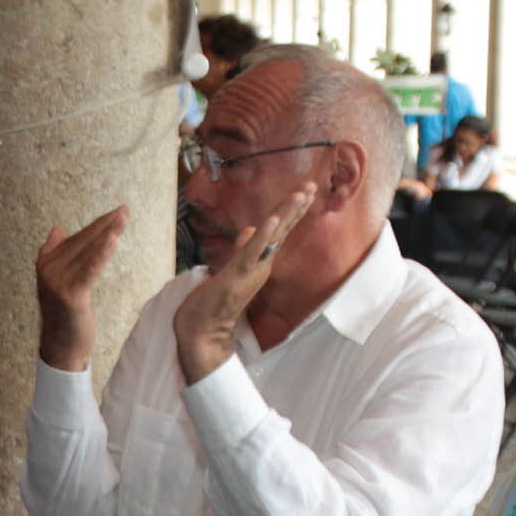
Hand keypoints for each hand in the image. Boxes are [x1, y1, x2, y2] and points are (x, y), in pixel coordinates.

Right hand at [34, 206, 130, 370]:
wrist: (61, 346)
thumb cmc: (64, 314)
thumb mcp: (57, 281)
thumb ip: (55, 253)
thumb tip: (57, 228)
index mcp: (45, 262)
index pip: (76, 238)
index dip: (97, 225)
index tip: (115, 213)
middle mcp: (48, 269)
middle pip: (83, 241)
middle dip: (105, 225)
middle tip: (125, 210)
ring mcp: (57, 281)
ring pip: (88, 252)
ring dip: (108, 233)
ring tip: (123, 218)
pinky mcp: (70, 294)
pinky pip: (90, 269)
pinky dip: (101, 254)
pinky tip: (113, 240)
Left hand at [173, 190, 310, 382]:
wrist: (203, 329)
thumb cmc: (216, 300)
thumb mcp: (231, 267)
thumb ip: (243, 247)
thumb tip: (250, 228)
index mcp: (259, 260)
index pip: (278, 230)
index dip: (291, 210)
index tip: (306, 190)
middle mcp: (260, 263)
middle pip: (281, 229)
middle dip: (296, 207)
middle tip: (312, 185)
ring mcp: (251, 269)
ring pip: (272, 238)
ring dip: (286, 214)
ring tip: (301, 194)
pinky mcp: (238, 275)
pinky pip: (252, 252)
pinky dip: (263, 236)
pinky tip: (272, 219)